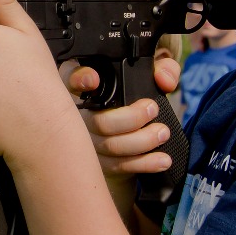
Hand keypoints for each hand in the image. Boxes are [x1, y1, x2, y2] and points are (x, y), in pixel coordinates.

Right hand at [66, 48, 182, 178]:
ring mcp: (85, 142)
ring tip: (162, 133)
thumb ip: (162, 68)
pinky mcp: (98, 163)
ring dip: (141, 141)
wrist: (131, 128)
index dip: (78, 79)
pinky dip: (144, 163)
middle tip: (152, 109)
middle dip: (130, 118)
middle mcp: (78, 115)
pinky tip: (162, 159)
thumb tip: (164, 80)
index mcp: (84, 85)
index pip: (71, 79)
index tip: (93, 80)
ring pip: (109, 146)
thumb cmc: (134, 96)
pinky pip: (118, 166)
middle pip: (98, 121)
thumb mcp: (150, 75)